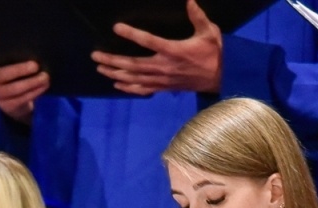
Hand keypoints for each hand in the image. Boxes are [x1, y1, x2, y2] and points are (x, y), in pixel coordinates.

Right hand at [0, 45, 48, 122]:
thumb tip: (32, 44)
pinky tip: (43, 86)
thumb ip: (12, 53)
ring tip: (45, 77)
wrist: (17, 99)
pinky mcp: (6, 106)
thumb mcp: (10, 61)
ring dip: (31, 82)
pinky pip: (20, 99)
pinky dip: (34, 92)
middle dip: (19, 70)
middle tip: (35, 65)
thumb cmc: (14, 72)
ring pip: (12, 89)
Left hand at [93, 0, 222, 95]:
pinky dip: (128, 87)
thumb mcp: (209, 31)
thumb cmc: (215, 52)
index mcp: (174, 50)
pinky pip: (143, 89)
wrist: (222, 78)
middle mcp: (165, 67)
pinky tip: (116, 84)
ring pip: (134, 78)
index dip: (131, 34)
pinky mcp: (164, 87)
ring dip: (115, 73)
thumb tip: (190, 0)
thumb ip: (197, 16)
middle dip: (113, 59)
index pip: (148, 41)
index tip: (116, 27)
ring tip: (100, 67)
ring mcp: (163, 79)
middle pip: (133, 64)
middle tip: (95, 55)